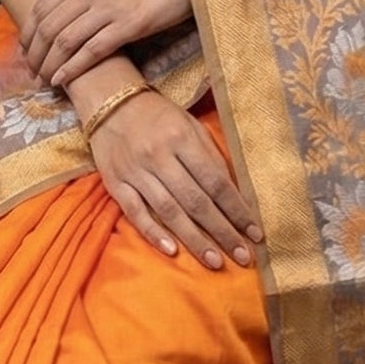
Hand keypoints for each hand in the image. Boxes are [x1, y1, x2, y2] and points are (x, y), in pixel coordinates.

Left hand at [21, 0, 189, 88]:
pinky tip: (62, 80)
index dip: (29, 32)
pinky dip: (72, 68)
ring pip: (65, 40)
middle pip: (49, 26)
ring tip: (43, 79)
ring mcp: (109, 6)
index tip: (25, 49)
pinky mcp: (129, 24)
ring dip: (49, 64)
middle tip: (31, 71)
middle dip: (35, 53)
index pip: (43, 6)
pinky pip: (92, 50)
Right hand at [89, 91, 263, 271]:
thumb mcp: (190, 125)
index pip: (216, 182)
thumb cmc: (158, 116)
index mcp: (182, 139)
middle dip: (222, 232)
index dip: (237, 210)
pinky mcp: (115, 183)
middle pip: (196, 201)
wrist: (109, 102)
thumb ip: (211, 156)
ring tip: (215, 261)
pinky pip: (135, 213)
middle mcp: (159, 157)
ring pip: (169, 211)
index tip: (255, 233)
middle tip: (243, 257)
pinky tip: (172, 251)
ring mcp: (135, 172)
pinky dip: (153, 233)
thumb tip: (234, 193)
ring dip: (194, 239)